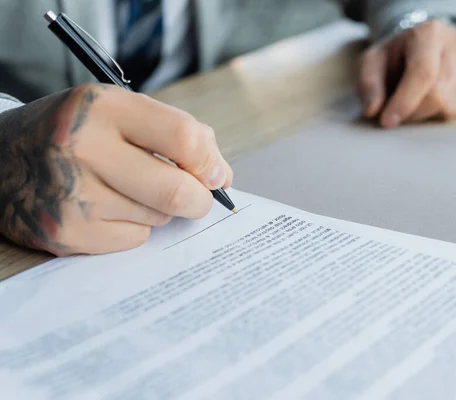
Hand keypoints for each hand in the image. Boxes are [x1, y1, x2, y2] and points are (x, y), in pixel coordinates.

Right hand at [0, 84, 232, 255]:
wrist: (0, 158)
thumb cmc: (76, 133)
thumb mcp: (117, 112)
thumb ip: (174, 134)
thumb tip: (221, 177)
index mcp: (102, 106)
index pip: (183, 137)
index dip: (210, 162)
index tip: (214, 174)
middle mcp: (81, 146)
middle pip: (176, 190)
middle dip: (198, 199)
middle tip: (195, 198)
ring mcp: (70, 193)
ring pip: (157, 217)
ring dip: (158, 210)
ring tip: (128, 190)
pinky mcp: (65, 232)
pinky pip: (133, 239)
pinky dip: (133, 228)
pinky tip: (106, 209)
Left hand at [358, 20, 455, 127]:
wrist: (424, 46)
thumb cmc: (397, 57)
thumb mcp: (374, 63)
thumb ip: (369, 85)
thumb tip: (373, 111)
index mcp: (429, 33)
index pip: (423, 73)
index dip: (404, 102)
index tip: (387, 121)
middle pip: (437, 94)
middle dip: (412, 112)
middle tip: (396, 114)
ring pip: (449, 106)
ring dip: (425, 115)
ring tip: (414, 101)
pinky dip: (441, 114)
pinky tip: (432, 101)